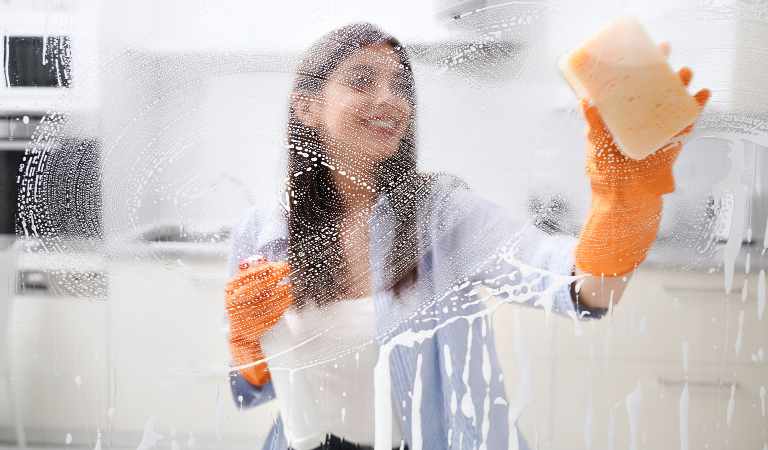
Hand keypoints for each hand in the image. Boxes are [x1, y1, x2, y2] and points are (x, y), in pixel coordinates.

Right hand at [225, 258, 292, 385]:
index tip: (274, 264)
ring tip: (288, 285)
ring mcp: (244, 317)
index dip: (261, 269)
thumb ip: (250, 272)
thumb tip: (262, 258)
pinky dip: (282, 304)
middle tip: (286, 269)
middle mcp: (234, 303)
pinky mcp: (255, 327)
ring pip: (267, 301)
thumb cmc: (243, 302)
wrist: (241, 332)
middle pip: (257, 287)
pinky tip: (288, 297)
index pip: (246, 276)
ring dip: (281, 290)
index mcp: (230, 289)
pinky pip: (272, 313)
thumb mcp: (241, 286)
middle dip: (274, 276)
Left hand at [580, 59, 710, 196]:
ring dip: (679, 88)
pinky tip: (701, 95)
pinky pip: (684, 124)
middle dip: (660, 73)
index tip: (638, 50)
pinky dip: (694, 109)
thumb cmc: (605, 175)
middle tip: (666, 54)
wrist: (625, 202)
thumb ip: (593, 124)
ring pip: (670, 105)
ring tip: (685, 72)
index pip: (626, 89)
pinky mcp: (671, 144)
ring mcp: (655, 132)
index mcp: (618, 120)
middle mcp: (637, 123)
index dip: (633, 70)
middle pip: (651, 92)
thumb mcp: (595, 145)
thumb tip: (585, 100)